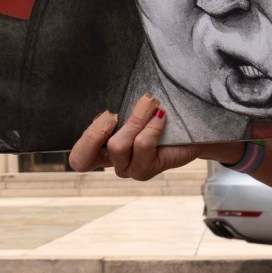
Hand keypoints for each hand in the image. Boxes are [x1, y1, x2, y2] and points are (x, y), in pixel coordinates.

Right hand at [65, 96, 220, 180]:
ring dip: (135, 119)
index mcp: (100, 148)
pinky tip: (161, 116)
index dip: (85, 139)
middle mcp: (112, 163)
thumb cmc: (157, 112)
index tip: (108, 114)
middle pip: (84, 157)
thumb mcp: (131, 107)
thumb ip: (116, 107)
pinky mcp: (146, 171)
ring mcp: (129, 170)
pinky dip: (151, 126)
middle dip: (96, 131)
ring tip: (151, 104)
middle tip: (113, 114)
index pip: (78, 158)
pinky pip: (142, 145)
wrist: (193, 127)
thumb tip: (106, 101)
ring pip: (117, 146)